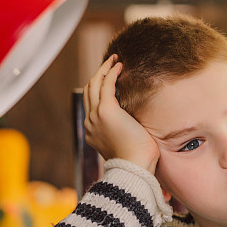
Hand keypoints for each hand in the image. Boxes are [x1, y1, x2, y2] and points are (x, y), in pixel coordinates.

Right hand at [83, 55, 159, 172]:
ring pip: (94, 84)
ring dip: (104, 70)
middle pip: (89, 91)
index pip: (92, 104)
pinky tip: (120, 65)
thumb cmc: (138, 161)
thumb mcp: (128, 144)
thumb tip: (137, 130)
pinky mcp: (106, 110)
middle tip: (111, 64)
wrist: (135, 166)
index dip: (98, 89)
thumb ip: (126, 133)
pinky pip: (106, 84)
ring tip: (115, 60)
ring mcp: (96, 116)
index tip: (110, 80)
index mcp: (93, 132)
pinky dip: (111, 73)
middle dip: (99, 75)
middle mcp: (90, 122)